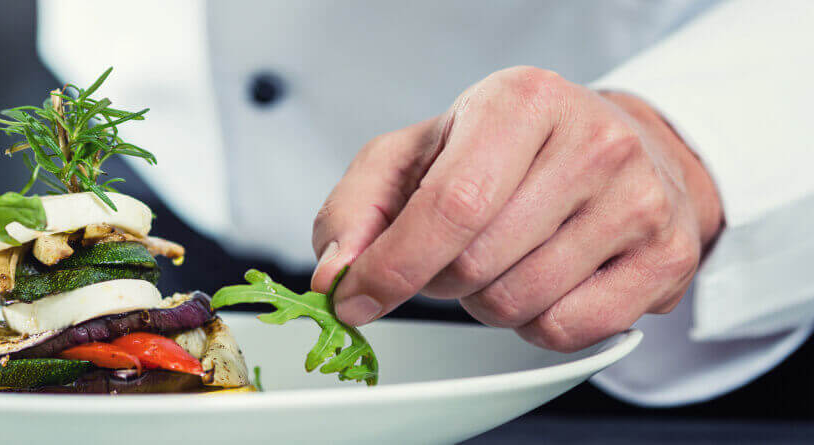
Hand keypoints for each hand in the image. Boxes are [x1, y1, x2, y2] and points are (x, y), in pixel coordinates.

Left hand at [310, 66, 723, 351]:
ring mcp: (640, 201)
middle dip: (441, 279)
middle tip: (452, 254)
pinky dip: (536, 324)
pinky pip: (569, 331)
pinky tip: (545, 280)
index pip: (450, 206)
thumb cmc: (505, 151)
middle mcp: (593, 144)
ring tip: (503, 259)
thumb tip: (336, 275)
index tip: (355, 298)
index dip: (393, 266)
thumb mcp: (417, 154)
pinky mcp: (667, 257)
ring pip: (520, 303)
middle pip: (478, 264)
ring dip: (486, 303)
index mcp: (522, 102)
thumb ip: (358, 207)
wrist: (614, 144)